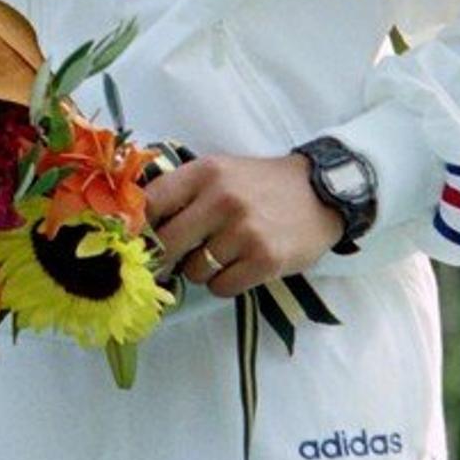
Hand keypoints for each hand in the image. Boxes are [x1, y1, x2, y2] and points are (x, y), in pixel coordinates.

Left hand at [144, 152, 344, 298]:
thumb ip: (182, 191)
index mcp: (205, 172)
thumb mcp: (219, 171)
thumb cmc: (260, 185)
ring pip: (194, 271)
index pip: (151, 204)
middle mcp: (222, 200)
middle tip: (174, 258)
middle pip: (166, 244)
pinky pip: (221, 287)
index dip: (140, 227)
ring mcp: (245, 231)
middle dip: (165, 257)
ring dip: (200, 271)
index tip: (141, 238)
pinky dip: (223, 284)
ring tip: (220, 255)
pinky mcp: (265, 260)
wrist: (321, 193)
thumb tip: (137, 225)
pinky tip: (237, 268)